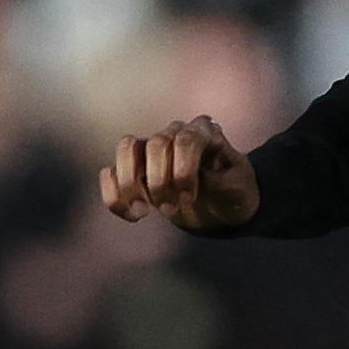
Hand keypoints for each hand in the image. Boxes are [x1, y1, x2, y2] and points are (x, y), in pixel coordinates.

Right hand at [99, 114, 259, 228]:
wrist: (224, 204)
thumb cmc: (234, 191)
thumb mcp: (237, 188)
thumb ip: (220, 181)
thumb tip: (199, 177)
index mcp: (204, 132)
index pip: (186, 139)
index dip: (183, 170)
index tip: (189, 198)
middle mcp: (176, 133)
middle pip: (155, 144)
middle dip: (160, 181)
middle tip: (172, 210)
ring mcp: (152, 149)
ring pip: (126, 148)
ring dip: (130, 183)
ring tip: (143, 212)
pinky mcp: (135, 169)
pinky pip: (110, 172)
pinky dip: (114, 196)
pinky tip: (132, 216)